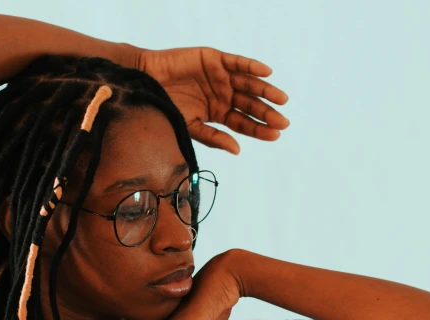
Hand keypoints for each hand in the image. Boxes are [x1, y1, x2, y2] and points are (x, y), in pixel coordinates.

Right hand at [137, 46, 289, 154]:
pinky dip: (252, 66)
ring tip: (281, 99)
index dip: (259, 129)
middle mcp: (223, 95)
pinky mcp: (215, 59)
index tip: (276, 135)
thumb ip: (214, 137)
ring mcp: (221, 76)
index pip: (243, 122)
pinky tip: (266, 73)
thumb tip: (237, 150)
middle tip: (283, 121)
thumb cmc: (166, 107)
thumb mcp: (191, 127)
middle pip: (250, 105)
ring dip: (266, 90)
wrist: (146, 83)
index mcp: (219, 112)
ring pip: (249, 84)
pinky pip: (237, 62)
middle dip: (267, 113)